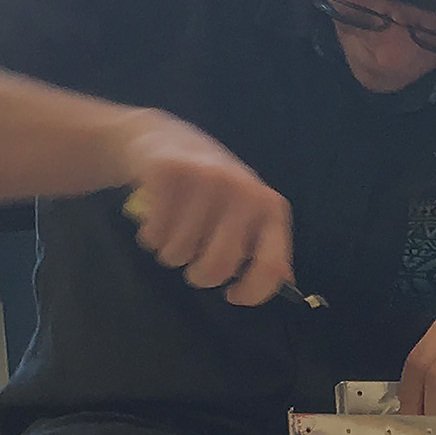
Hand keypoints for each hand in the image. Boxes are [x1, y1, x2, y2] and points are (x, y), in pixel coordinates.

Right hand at [117, 114, 295, 304]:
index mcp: (269, 206)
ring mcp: (206, 178)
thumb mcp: (244, 209)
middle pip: (218, 267)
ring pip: (179, 254)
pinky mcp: (169, 173)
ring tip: (173, 229)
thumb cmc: (209, 186)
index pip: (271, 266)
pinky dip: (150, 236)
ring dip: (170, 253)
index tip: (232, 295)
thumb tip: (285, 280)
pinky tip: (156, 217)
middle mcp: (242, 190)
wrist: (162, 138)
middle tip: (193, 262)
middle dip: (199, 275)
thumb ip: (262, 242)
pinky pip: (155, 235)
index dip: (252, 292)